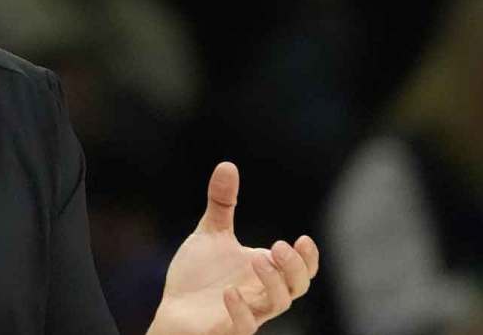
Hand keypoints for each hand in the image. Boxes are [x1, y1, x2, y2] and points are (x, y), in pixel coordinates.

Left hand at [148, 162, 318, 334]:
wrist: (173, 309)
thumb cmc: (197, 277)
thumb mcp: (211, 234)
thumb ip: (223, 204)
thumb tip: (228, 164)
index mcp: (264, 271)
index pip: (300, 270)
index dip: (308, 258)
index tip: (303, 239)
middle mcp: (261, 293)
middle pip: (296, 287)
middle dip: (295, 267)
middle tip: (279, 246)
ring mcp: (246, 313)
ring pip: (276, 305)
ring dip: (272, 283)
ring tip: (257, 259)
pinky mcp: (226, 328)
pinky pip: (243, 327)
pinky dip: (241, 310)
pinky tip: (229, 292)